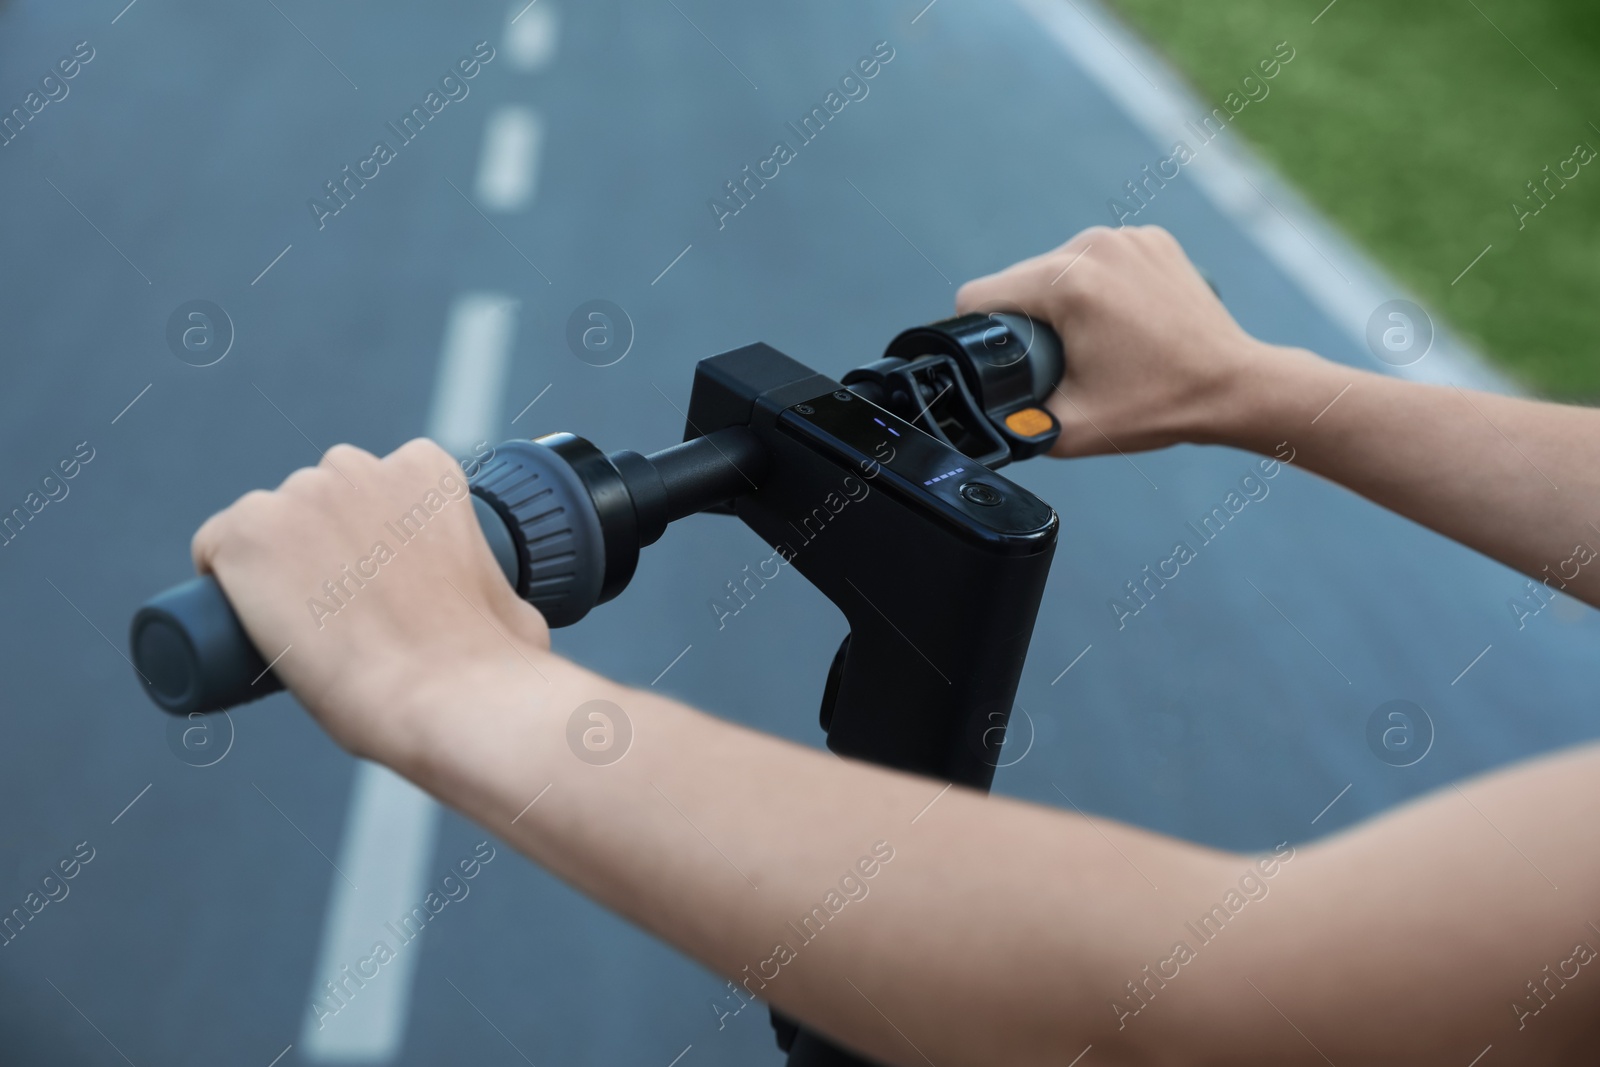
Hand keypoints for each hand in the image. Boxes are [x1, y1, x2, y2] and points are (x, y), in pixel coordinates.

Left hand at [190, 439, 550, 767]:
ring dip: (273, 558)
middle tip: (335, 607)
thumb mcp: (513, 606)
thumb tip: (512, 622)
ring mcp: (297, 497)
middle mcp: (358, 468)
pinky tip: (235, 611)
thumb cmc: (489, 663)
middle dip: (322, 540)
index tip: (370, 576)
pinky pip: (214, 545)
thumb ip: (506, 596)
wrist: (444, 696)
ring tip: (294, 623)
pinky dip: (220, 575)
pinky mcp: (247, 535)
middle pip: (318, 494)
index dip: (370, 529)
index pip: (377, 482)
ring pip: (267, 520)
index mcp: (426, 470)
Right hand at [956, 225, 1283, 455]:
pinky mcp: (1150, 238)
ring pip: (1058, 267)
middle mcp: (1093, 245)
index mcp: (1068, 283)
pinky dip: (1098, 286)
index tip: (997, 360)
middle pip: (1019, 279)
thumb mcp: (1069, 429)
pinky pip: (1098, 260)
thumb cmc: (1158, 406)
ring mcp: (1126, 236)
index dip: (973, 332)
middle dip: (1025, 319)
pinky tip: (1121, 319)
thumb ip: (1012, 423)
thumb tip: (983, 418)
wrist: (1234, 386)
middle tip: (1059, 361)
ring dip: (1061, 300)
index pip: (980, 295)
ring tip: (1093, 341)